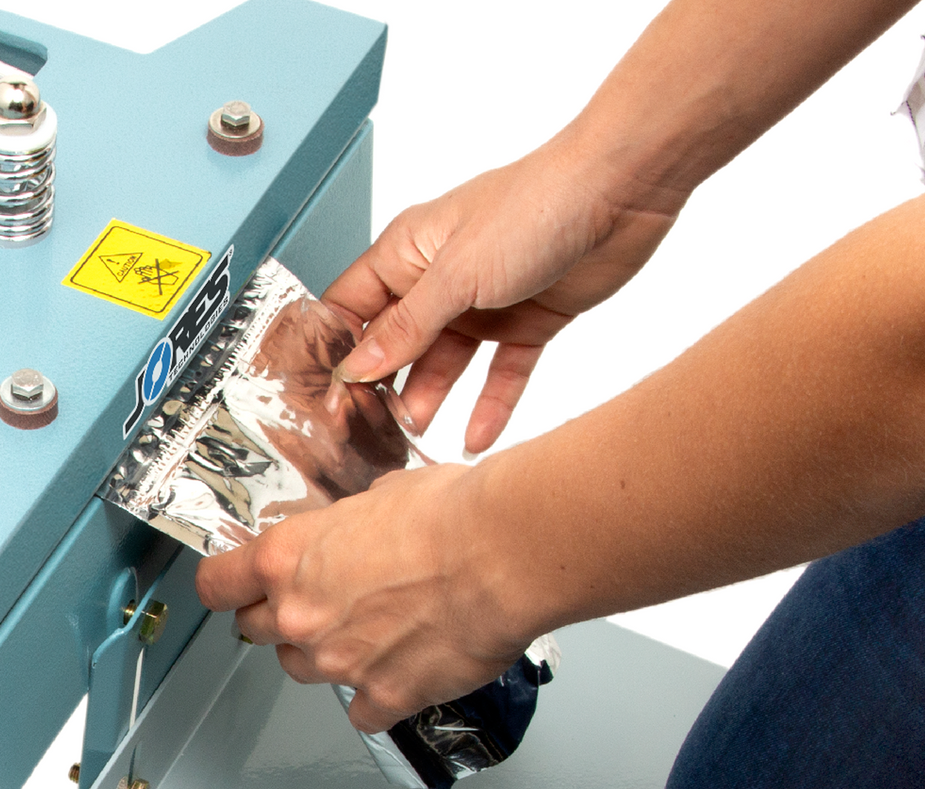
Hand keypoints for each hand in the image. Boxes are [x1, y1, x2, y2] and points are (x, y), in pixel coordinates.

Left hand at [195, 463, 534, 733]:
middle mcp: (302, 616)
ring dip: (325, 655)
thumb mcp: (379, 497)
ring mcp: (339, 663)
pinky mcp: (383, 696)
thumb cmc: (454, 516)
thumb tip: (354, 534)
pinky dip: (379, 695)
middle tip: (322, 601)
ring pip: (303, 671)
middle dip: (281, 617)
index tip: (231, 587)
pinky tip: (403, 669)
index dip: (223, 586)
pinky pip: (363, 711)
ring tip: (372, 628)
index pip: (217, 585)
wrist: (505, 554)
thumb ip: (346, 529)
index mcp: (288, 559)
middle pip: (256, 632)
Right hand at [324, 136, 685, 452]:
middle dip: (382, 386)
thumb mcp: (456, 274)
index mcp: (410, 251)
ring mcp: (483, 303)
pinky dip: (489, 407)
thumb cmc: (537, 202)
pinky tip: (475, 439)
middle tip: (367, 426)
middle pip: (397, 344)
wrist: (623, 188)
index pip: (353, 307)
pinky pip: (500, 375)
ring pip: (445, 365)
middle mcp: (441, 279)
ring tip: (414, 435)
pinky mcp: (527, 322)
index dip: (337, 350)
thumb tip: (359, 367)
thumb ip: (407, 328)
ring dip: (430, 400)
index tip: (326, 393)